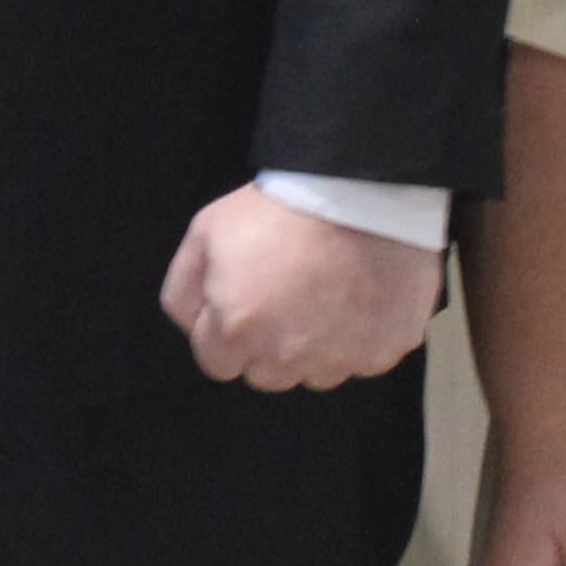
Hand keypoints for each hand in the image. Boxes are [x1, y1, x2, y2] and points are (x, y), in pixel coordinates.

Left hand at [159, 186, 437, 392]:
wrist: (360, 191)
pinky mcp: (382, 352)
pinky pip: (362, 360)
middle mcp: (286, 360)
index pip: (217, 363)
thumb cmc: (278, 209)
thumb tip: (193, 326)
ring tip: (326, 296)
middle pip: (267, 374)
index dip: (226, 331)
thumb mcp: (205, 233)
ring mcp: (339, 361)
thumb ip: (183, 290)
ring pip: (316, 373)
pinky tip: (360, 299)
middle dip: (268, 346)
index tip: (244, 302)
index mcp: (237, 332)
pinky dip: (359, 338)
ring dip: (314, 347)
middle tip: (285, 297)